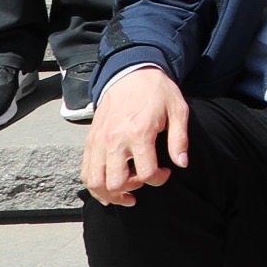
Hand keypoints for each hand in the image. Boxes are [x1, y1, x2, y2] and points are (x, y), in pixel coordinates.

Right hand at [81, 66, 187, 205]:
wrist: (131, 72)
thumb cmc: (157, 91)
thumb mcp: (178, 110)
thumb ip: (179, 139)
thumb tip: (182, 163)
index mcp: (139, 132)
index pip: (146, 172)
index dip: (159, 179)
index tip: (165, 172)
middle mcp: (114, 140)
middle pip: (116, 183)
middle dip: (132, 188)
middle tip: (143, 180)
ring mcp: (99, 142)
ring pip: (95, 183)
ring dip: (110, 194)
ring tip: (125, 193)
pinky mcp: (90, 141)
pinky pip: (85, 172)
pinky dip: (94, 186)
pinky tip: (107, 189)